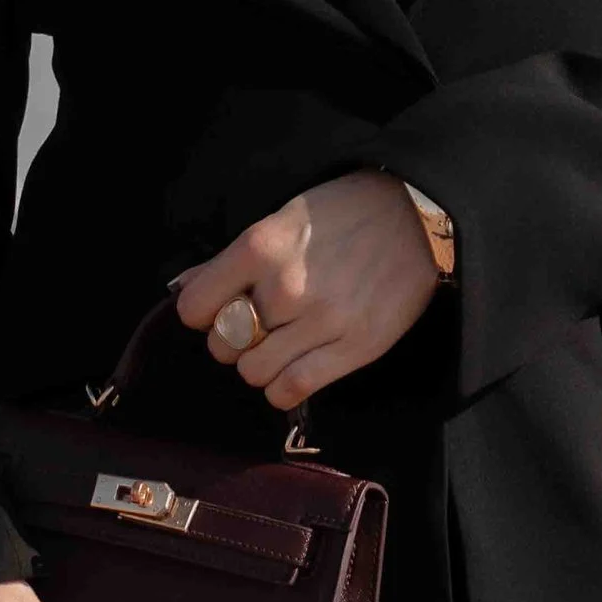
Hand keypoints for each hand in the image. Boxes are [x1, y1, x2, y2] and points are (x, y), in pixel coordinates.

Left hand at [175, 172, 440, 409]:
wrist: (418, 214)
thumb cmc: (344, 212)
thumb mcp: (282, 218)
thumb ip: (232, 259)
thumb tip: (183, 287)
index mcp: (261, 246)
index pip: (195, 307)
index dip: (203, 311)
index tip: (219, 307)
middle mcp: (286, 286)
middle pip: (223, 345)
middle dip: (233, 338)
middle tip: (259, 323)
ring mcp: (322, 320)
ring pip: (254, 372)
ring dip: (261, 363)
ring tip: (284, 342)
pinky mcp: (356, 347)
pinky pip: (292, 389)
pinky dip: (283, 388)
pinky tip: (295, 366)